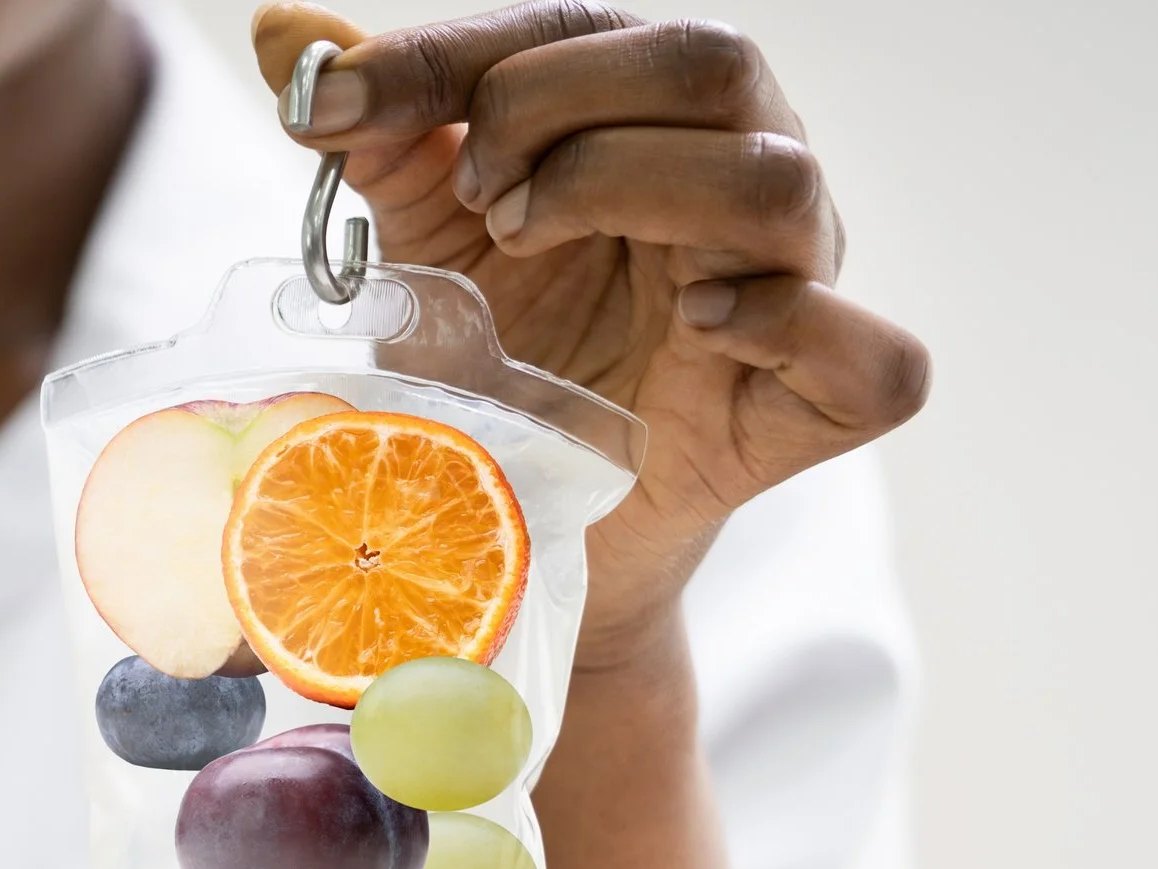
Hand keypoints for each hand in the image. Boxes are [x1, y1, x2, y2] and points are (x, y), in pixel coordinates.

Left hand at [254, 1, 930, 666]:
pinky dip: (785, 326)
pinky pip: (873, 353)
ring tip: (529, 248)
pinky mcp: (819, 406)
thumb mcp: (420, 238)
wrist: (510, 529)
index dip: (453, 57)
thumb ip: (376, 131)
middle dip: (560, 113)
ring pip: (780, 179)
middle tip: (476, 201)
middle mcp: (742, 175)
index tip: (339, 112)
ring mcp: (796, 286)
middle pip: (709, 63)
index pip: (583, 29)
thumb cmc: (493, 359)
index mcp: (654, 115)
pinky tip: (694, 327)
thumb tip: (285, 27)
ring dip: (638, 191)